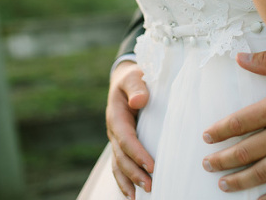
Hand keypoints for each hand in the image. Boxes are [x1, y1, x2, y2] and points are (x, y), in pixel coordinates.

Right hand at [106, 61, 153, 198]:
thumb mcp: (133, 76)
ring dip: (129, 180)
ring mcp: (116, 139)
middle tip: (150, 185)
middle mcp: (114, 130)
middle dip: (134, 173)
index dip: (137, 153)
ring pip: (119, 164)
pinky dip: (124, 180)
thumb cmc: (132, 78)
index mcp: (116, 115)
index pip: (126, 138)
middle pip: (121, 156)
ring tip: (139, 195)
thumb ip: (136, 87)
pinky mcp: (122, 143)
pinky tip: (132, 193)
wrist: (125, 79)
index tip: (151, 165)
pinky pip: (121, 164)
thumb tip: (139, 101)